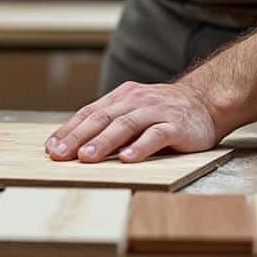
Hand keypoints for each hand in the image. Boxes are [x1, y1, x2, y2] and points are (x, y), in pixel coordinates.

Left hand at [45, 80, 219, 162]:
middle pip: (102, 118)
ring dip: (103, 142)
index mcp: (121, 98)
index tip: (51, 148)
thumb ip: (111, 124)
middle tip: (60, 155)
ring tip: (86, 158)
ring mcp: (156, 112)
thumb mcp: (134, 111)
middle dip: (78, 137)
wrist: (206, 101)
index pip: (89, 113)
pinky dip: (140, 147)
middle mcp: (135, 101)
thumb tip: (76, 147)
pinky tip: (127, 159)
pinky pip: (156, 135)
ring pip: (125, 125)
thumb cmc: (163, 112)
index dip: (69, 130)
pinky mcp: (176, 125)